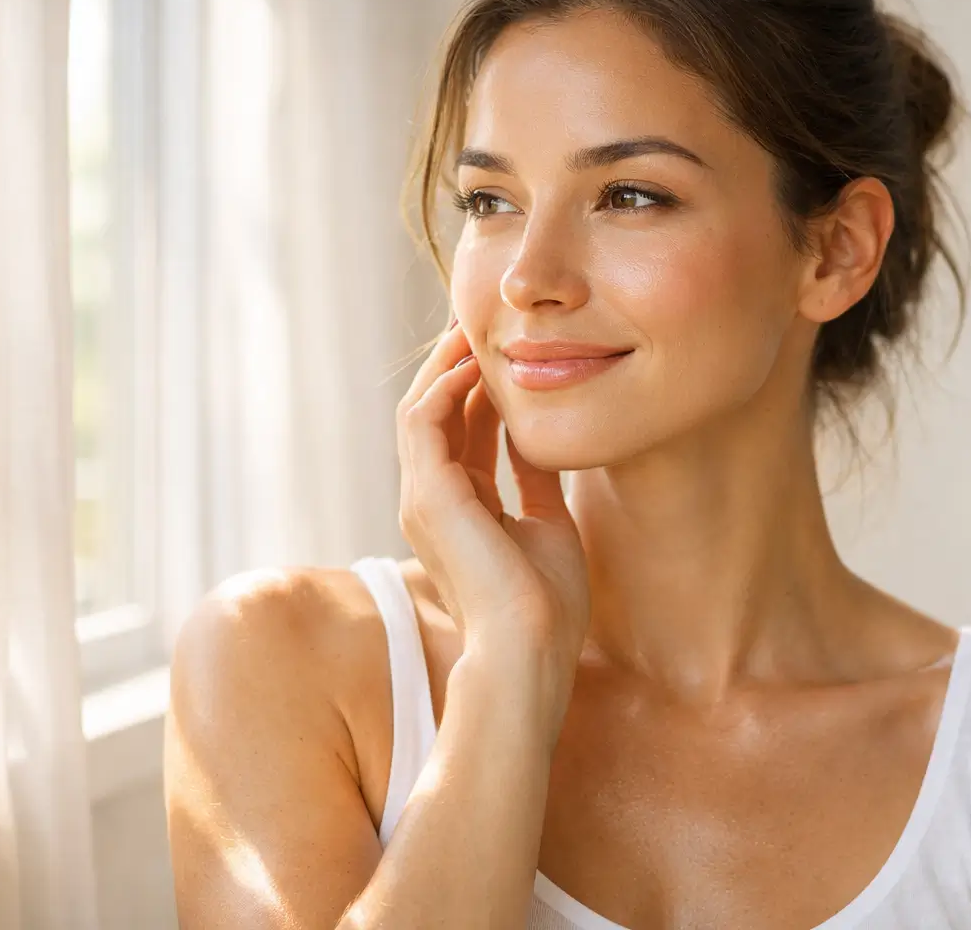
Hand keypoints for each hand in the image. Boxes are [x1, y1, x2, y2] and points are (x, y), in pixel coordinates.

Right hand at [396, 319, 590, 676]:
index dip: (481, 387)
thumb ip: (537, 481)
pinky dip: (447, 383)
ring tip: (476, 325)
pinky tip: (477, 360)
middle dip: (459, 363)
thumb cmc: (545, 606)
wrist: (531, 650)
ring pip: (422, 408)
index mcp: (461, 509)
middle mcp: (432, 500)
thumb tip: (543, 440)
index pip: (462, 430)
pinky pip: (424, 419)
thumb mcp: (548, 525)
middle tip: (486, 320)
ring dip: (447, 363)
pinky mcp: (426, 494)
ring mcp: (422, 497)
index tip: (509, 349)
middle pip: (437, 412)